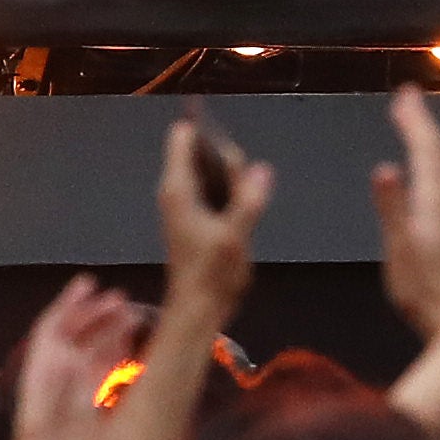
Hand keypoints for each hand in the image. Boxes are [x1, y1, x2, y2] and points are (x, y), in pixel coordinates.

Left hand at [156, 117, 270, 293]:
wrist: (197, 308)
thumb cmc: (211, 273)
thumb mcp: (235, 236)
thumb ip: (248, 201)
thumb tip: (263, 169)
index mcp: (178, 188)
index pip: (183, 136)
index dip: (207, 130)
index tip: (233, 151)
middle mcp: (176, 190)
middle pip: (201, 150)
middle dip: (227, 157)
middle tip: (245, 189)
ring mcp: (183, 203)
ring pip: (209, 170)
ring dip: (231, 176)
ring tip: (245, 203)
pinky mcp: (193, 216)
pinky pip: (211, 187)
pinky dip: (227, 190)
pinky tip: (242, 213)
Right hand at [373, 89, 439, 333]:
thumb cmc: (422, 290)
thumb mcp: (400, 250)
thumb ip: (392, 209)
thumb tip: (385, 167)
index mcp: (436, 200)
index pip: (427, 150)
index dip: (416, 120)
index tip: (406, 94)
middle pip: (436, 152)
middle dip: (420, 122)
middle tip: (406, 96)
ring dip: (424, 139)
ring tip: (411, 119)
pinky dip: (429, 161)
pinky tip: (427, 168)